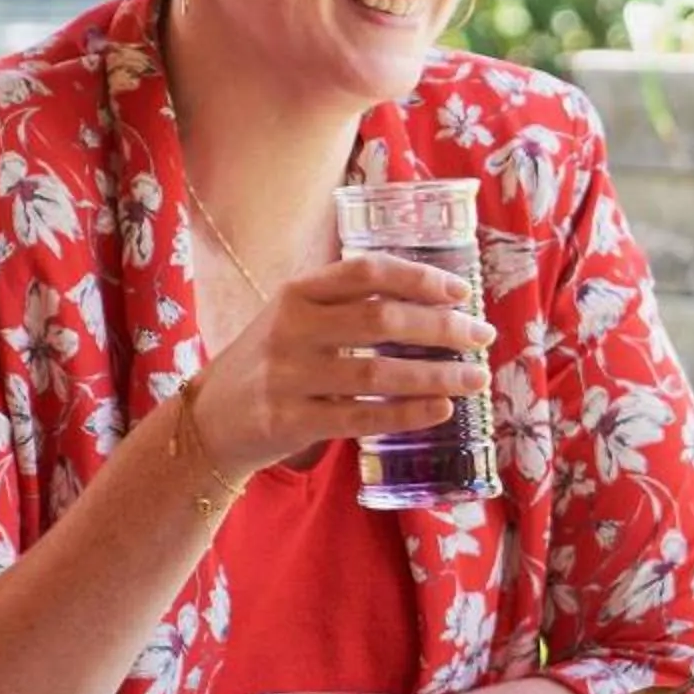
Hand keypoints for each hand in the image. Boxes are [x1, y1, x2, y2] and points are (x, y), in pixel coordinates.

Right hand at [185, 253, 493, 477]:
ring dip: (435, 376)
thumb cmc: (271, 362)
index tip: (462, 291)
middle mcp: (290, 329)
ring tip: (475, 379)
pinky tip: (440, 410)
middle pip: (379, 320)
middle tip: (483, 337)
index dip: (419, 278)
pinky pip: (360, 417)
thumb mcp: (295, 318)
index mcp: (296, 293)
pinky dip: (405, 414)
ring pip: (375, 374)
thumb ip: (346, 306)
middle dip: (441, 328)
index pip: (366, 272)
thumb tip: (434, 304)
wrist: (210, 420)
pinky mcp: (289, 421)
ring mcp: (288, 376)